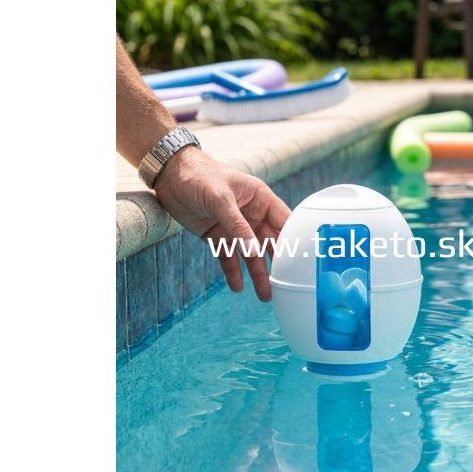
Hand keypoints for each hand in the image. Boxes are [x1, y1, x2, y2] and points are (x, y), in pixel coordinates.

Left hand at [152, 147, 290, 300]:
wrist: (170, 177)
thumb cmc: (199, 176)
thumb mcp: (221, 199)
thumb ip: (237, 226)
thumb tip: (253, 252)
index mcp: (260, 199)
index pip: (284, 222)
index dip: (295, 240)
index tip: (303, 261)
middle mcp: (252, 214)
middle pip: (270, 242)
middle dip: (278, 263)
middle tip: (287, 285)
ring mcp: (235, 227)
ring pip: (251, 254)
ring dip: (258, 273)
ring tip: (265, 295)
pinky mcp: (218, 236)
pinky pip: (228, 257)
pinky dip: (232, 272)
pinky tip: (237, 287)